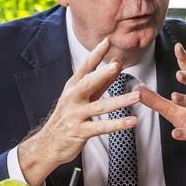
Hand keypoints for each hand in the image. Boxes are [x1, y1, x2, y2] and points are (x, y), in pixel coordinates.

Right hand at [18, 38, 139, 185]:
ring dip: (120, 101)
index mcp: (73, 87)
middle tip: (116, 65)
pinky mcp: (80, 131)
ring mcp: (75, 115)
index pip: (85, 67)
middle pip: (88, 83)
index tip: (107, 41)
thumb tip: (116, 63)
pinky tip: (132, 121)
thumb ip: (101, 81)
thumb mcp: (82, 96)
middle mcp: (73, 98)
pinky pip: (102, 127)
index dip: (95, 54)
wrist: (48, 143)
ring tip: (136, 97)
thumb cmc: (69, 116)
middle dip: (102, 73)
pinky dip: (118, 124)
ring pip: (100, 106)